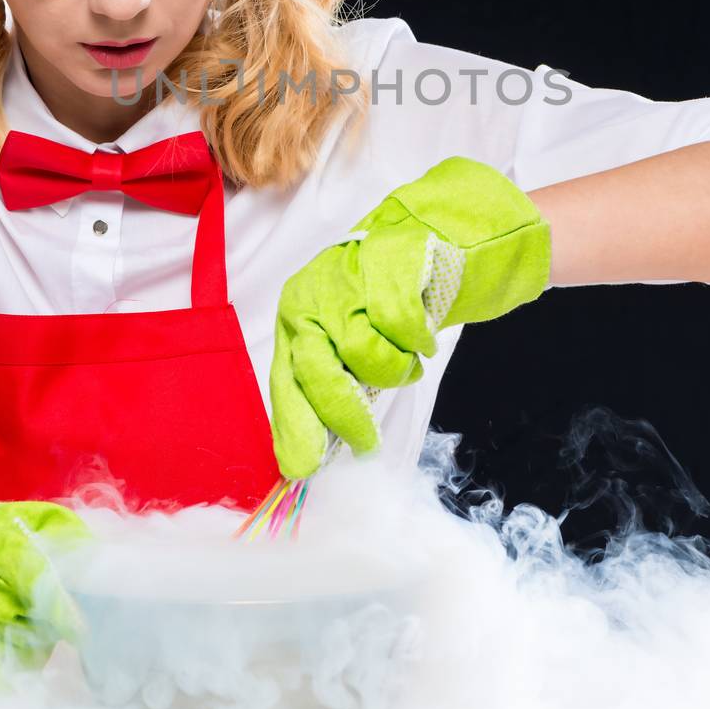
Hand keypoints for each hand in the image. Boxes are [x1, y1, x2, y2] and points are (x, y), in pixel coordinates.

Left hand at [269, 156, 550, 478]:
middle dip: (343, 416)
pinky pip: (402, 327)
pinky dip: (419, 341)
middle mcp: (311, 301)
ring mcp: (347, 283)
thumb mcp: (343, 343)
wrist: (418, 240)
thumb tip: (311, 458)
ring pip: (366, 355)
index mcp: (295, 323)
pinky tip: (423, 338)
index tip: (303, 469)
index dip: (295, 428)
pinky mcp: (385, 268)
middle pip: (317, 373)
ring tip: (405, 356)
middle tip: (365, 441)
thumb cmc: (377, 303)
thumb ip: (329, 387)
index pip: (286, 383)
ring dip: (395, 369)